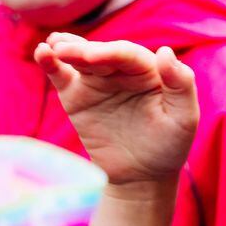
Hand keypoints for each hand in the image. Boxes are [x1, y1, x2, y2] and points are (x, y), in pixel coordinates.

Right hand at [35, 33, 198, 185]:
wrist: (141, 177)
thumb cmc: (169, 146)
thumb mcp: (184, 118)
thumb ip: (181, 85)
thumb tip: (164, 51)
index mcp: (150, 70)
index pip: (128, 54)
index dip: (111, 52)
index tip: (92, 58)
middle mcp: (122, 71)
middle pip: (100, 53)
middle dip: (82, 50)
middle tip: (63, 50)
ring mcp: (97, 82)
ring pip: (79, 59)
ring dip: (64, 49)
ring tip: (51, 48)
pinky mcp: (76, 97)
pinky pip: (61, 76)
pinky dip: (50, 63)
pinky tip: (42, 53)